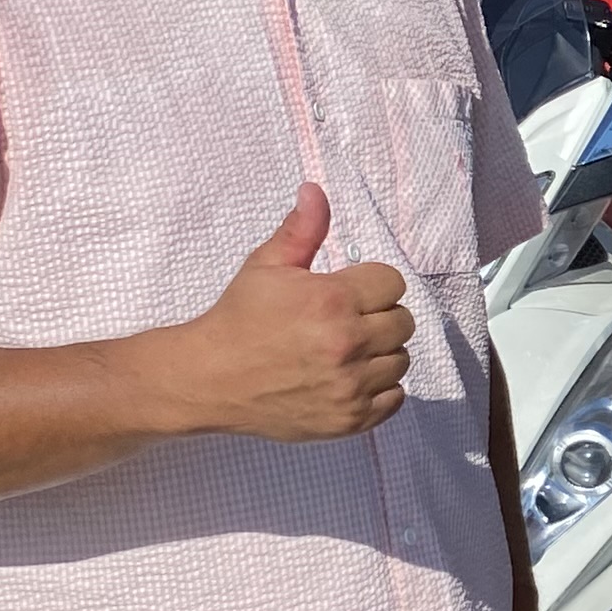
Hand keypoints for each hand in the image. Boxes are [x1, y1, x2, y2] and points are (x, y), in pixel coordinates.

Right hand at [168, 186, 411, 440]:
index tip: (347, 293)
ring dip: (380, 353)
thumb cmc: (238, 319)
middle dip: (378, 316)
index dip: (371, 284)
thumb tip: (315, 190)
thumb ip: (301, 229)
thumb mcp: (266, 266)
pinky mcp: (350, 419)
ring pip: (401, 360)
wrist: (208, 379)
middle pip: (403, 321)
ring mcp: (351, 386)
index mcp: (332, 301)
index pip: (392, 282)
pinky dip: (379, 388)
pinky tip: (349, 377)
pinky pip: (395, 398)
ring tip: (344, 350)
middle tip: (344, 321)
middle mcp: (347, 344)